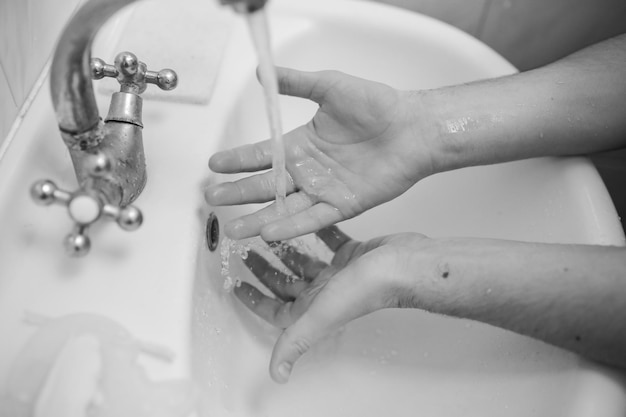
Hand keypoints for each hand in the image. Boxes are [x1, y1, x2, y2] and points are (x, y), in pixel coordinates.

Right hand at [205, 68, 434, 240]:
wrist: (412, 128)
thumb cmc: (377, 105)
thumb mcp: (329, 87)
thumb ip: (296, 83)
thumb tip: (262, 72)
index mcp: (301, 144)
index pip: (261, 155)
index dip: (237, 160)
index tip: (213, 164)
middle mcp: (308, 171)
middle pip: (265, 185)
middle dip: (237, 193)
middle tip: (212, 199)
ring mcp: (323, 191)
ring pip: (283, 209)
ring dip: (257, 219)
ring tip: (231, 228)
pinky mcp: (342, 206)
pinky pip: (312, 219)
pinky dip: (291, 226)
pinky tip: (269, 233)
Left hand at [233, 226, 429, 382]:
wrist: (401, 267)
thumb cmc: (366, 289)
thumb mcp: (320, 315)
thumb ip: (295, 342)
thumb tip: (277, 375)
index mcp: (313, 308)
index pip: (275, 309)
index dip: (254, 299)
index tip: (236, 285)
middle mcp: (324, 293)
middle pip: (287, 284)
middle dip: (265, 271)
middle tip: (247, 255)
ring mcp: (339, 274)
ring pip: (306, 263)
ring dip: (287, 252)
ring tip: (271, 237)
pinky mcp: (353, 254)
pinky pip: (329, 242)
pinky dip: (318, 234)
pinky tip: (308, 223)